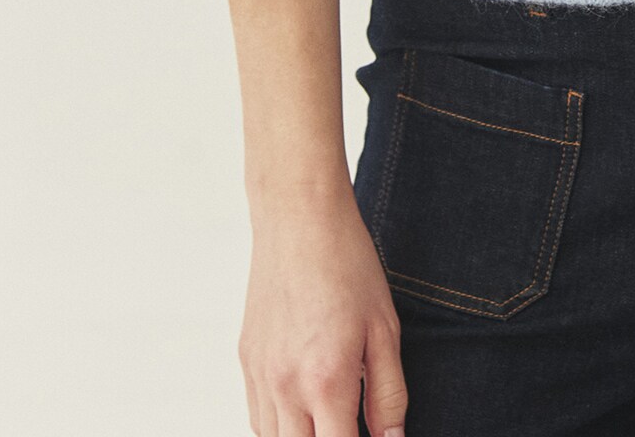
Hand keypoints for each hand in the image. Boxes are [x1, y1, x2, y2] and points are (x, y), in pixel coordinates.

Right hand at [239, 185, 406, 436]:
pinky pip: (257, 417)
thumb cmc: (348, 264)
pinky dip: (279, 426)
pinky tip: (304, 409)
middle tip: (351, 421)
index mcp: (326, 381)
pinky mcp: (245, 360)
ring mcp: (260, 375)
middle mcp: (285, 387)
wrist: (298, 218)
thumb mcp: (385, 328)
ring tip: (330, 417)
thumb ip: (389, 393)